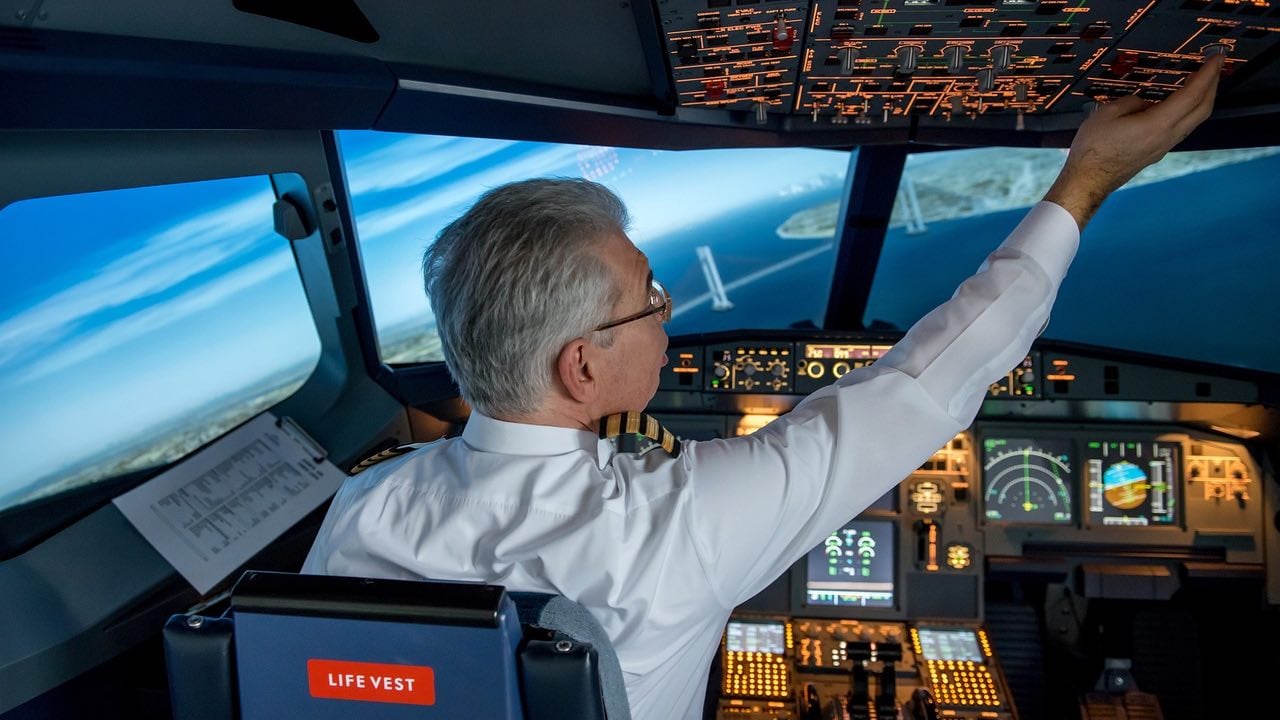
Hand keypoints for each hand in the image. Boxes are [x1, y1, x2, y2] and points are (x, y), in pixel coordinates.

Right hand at [1044, 54, 1223, 228]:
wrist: (1087, 180)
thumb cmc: (1093, 150)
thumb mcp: (1108, 113)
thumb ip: (1132, 101)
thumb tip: (1143, 103)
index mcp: (1158, 124)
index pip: (1192, 94)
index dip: (1207, 74)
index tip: (1216, 58)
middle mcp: (1167, 137)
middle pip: (1202, 109)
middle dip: (1213, 85)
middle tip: (1215, 67)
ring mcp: (1163, 147)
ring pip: (1194, 120)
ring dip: (1202, 99)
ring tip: (1201, 83)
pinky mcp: (1156, 152)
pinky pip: (1181, 128)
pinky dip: (1188, 111)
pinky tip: (1180, 105)